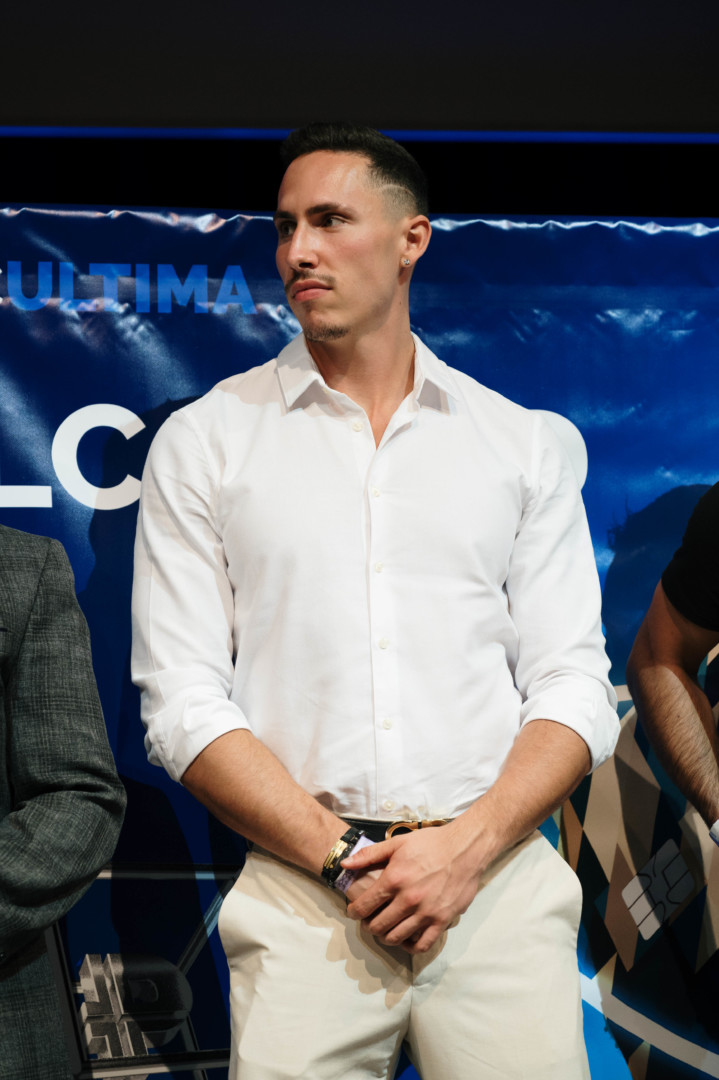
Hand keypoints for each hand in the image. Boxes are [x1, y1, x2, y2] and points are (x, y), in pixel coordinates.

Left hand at [341, 823, 484, 954]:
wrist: (465, 849)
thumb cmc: (431, 843)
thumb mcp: (397, 843)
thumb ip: (370, 855)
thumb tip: (345, 864)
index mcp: (394, 879)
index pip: (365, 905)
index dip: (354, 912)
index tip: (353, 912)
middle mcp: (408, 899)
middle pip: (378, 926)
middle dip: (368, 926)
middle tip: (369, 921)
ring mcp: (426, 912)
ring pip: (396, 937)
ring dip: (385, 937)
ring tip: (385, 930)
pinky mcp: (442, 920)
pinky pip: (422, 944)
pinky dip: (410, 947)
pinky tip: (406, 940)